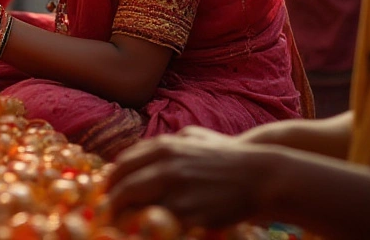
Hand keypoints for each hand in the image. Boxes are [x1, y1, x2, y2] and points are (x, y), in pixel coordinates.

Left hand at [108, 126, 277, 229]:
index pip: (123, 165)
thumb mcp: (193, 138)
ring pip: (135, 209)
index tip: (108, 192)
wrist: (262, 177)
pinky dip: (148, 229)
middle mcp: (166, 167)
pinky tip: (146, 232)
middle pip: (124, 187)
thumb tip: (139, 156)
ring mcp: (177, 191)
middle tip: (107, 214)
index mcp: (164, 147)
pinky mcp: (189, 213)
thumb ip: (165, 144)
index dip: (112, 181)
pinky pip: (158, 224)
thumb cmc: (227, 157)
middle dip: (112, 203)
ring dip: (124, 219)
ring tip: (121, 227)